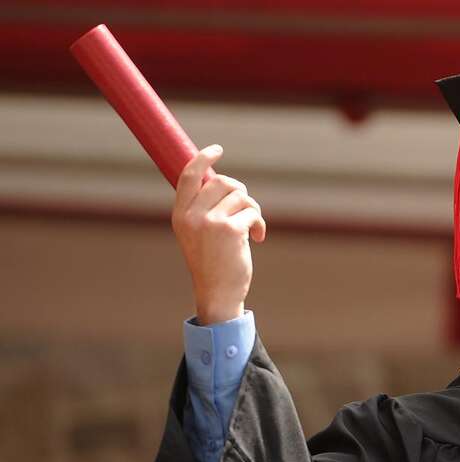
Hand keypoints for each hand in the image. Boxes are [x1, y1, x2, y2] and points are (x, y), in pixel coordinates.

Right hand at [171, 145, 267, 324]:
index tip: (217, 150)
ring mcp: (210, 222)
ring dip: (253, 209)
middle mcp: (192, 215)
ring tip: (252, 227)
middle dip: (241, 192)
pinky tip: (258, 237)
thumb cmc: (212, 263)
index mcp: (180, 214)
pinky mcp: (230, 230)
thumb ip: (203, 209)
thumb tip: (225, 184)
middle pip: (223, 182)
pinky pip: (252, 212)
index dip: (203, 159)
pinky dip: (259, 223)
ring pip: (241, 196)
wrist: (217, 293)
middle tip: (247, 210)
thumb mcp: (198, 233)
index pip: (188, 176)